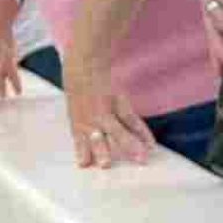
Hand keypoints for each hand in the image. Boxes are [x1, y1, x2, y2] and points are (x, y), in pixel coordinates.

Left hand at [63, 51, 154, 168]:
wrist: (86, 58)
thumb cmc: (77, 82)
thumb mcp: (72, 103)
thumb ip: (80, 122)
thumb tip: (87, 145)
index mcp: (76, 115)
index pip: (78, 135)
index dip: (81, 149)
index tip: (83, 164)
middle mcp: (90, 113)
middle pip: (96, 133)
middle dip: (101, 149)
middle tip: (106, 164)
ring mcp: (106, 106)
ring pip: (118, 127)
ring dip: (129, 144)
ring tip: (141, 158)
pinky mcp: (119, 99)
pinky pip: (132, 118)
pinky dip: (142, 131)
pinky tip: (150, 144)